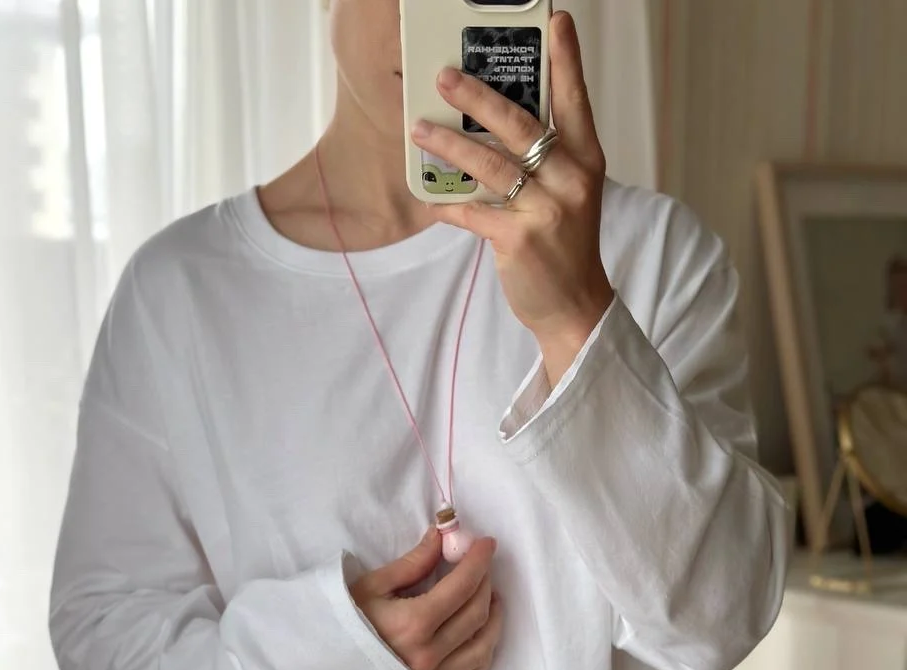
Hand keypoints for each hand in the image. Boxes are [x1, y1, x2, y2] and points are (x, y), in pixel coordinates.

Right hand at [350, 528, 503, 669]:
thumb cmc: (342, 625)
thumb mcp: (371, 586)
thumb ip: (413, 563)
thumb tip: (441, 538)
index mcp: (414, 624)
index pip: (462, 586)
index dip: (479, 561)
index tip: (487, 543)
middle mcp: (429, 653)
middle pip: (476, 613)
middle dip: (485, 583)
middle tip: (482, 565)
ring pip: (483, 647)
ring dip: (493, 619)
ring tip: (491, 598)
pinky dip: (484, 654)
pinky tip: (483, 637)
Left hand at [409, 10, 615, 385]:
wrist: (574, 306)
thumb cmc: (565, 246)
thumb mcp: (570, 195)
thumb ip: (546, 161)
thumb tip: (494, 128)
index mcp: (586, 161)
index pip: (574, 100)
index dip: (565, 61)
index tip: (557, 21)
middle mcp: (571, 179)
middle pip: (519, 124)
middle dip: (477, 97)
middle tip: (444, 75)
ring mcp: (546, 209)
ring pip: (489, 164)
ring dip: (448, 144)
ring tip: (419, 128)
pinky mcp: (520, 238)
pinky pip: (474, 212)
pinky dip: (450, 205)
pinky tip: (432, 200)